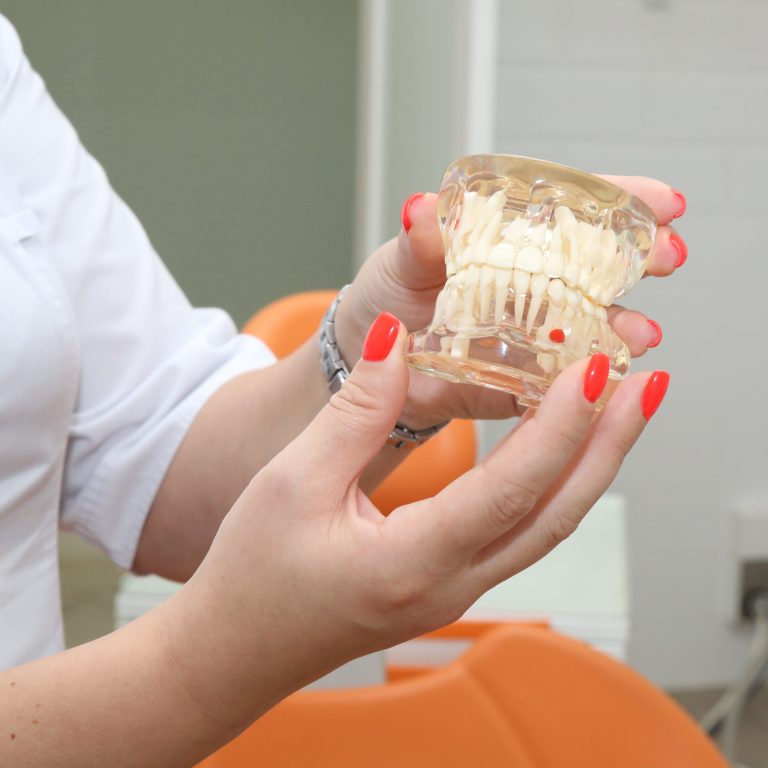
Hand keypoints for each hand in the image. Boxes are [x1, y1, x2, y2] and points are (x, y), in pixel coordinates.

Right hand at [179, 314, 667, 707]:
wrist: (233, 648)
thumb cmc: (251, 574)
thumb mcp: (291, 482)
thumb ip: (356, 413)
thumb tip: (401, 342)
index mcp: (408, 565)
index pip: (508, 491)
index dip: (557, 428)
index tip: (592, 370)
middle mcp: (448, 588)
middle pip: (555, 516)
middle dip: (607, 447)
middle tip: (645, 385)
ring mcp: (455, 592)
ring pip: (546, 528)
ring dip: (589, 466)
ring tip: (619, 410)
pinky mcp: (448, 584)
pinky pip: (520, 534)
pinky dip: (553, 486)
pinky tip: (561, 452)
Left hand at [335, 176, 683, 427]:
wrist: (366, 359)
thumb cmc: (386, 295)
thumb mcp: (400, 261)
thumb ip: (419, 240)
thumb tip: (419, 207)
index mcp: (507, 240)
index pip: (573, 211)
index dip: (620, 202)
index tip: (660, 201)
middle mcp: (530, 283)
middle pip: (599, 264)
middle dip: (640, 258)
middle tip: (668, 255)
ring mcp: (532, 332)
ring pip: (592, 325)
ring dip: (624, 326)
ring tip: (640, 332)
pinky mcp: (522, 379)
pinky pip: (562, 381)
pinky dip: (588, 381)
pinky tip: (610, 378)